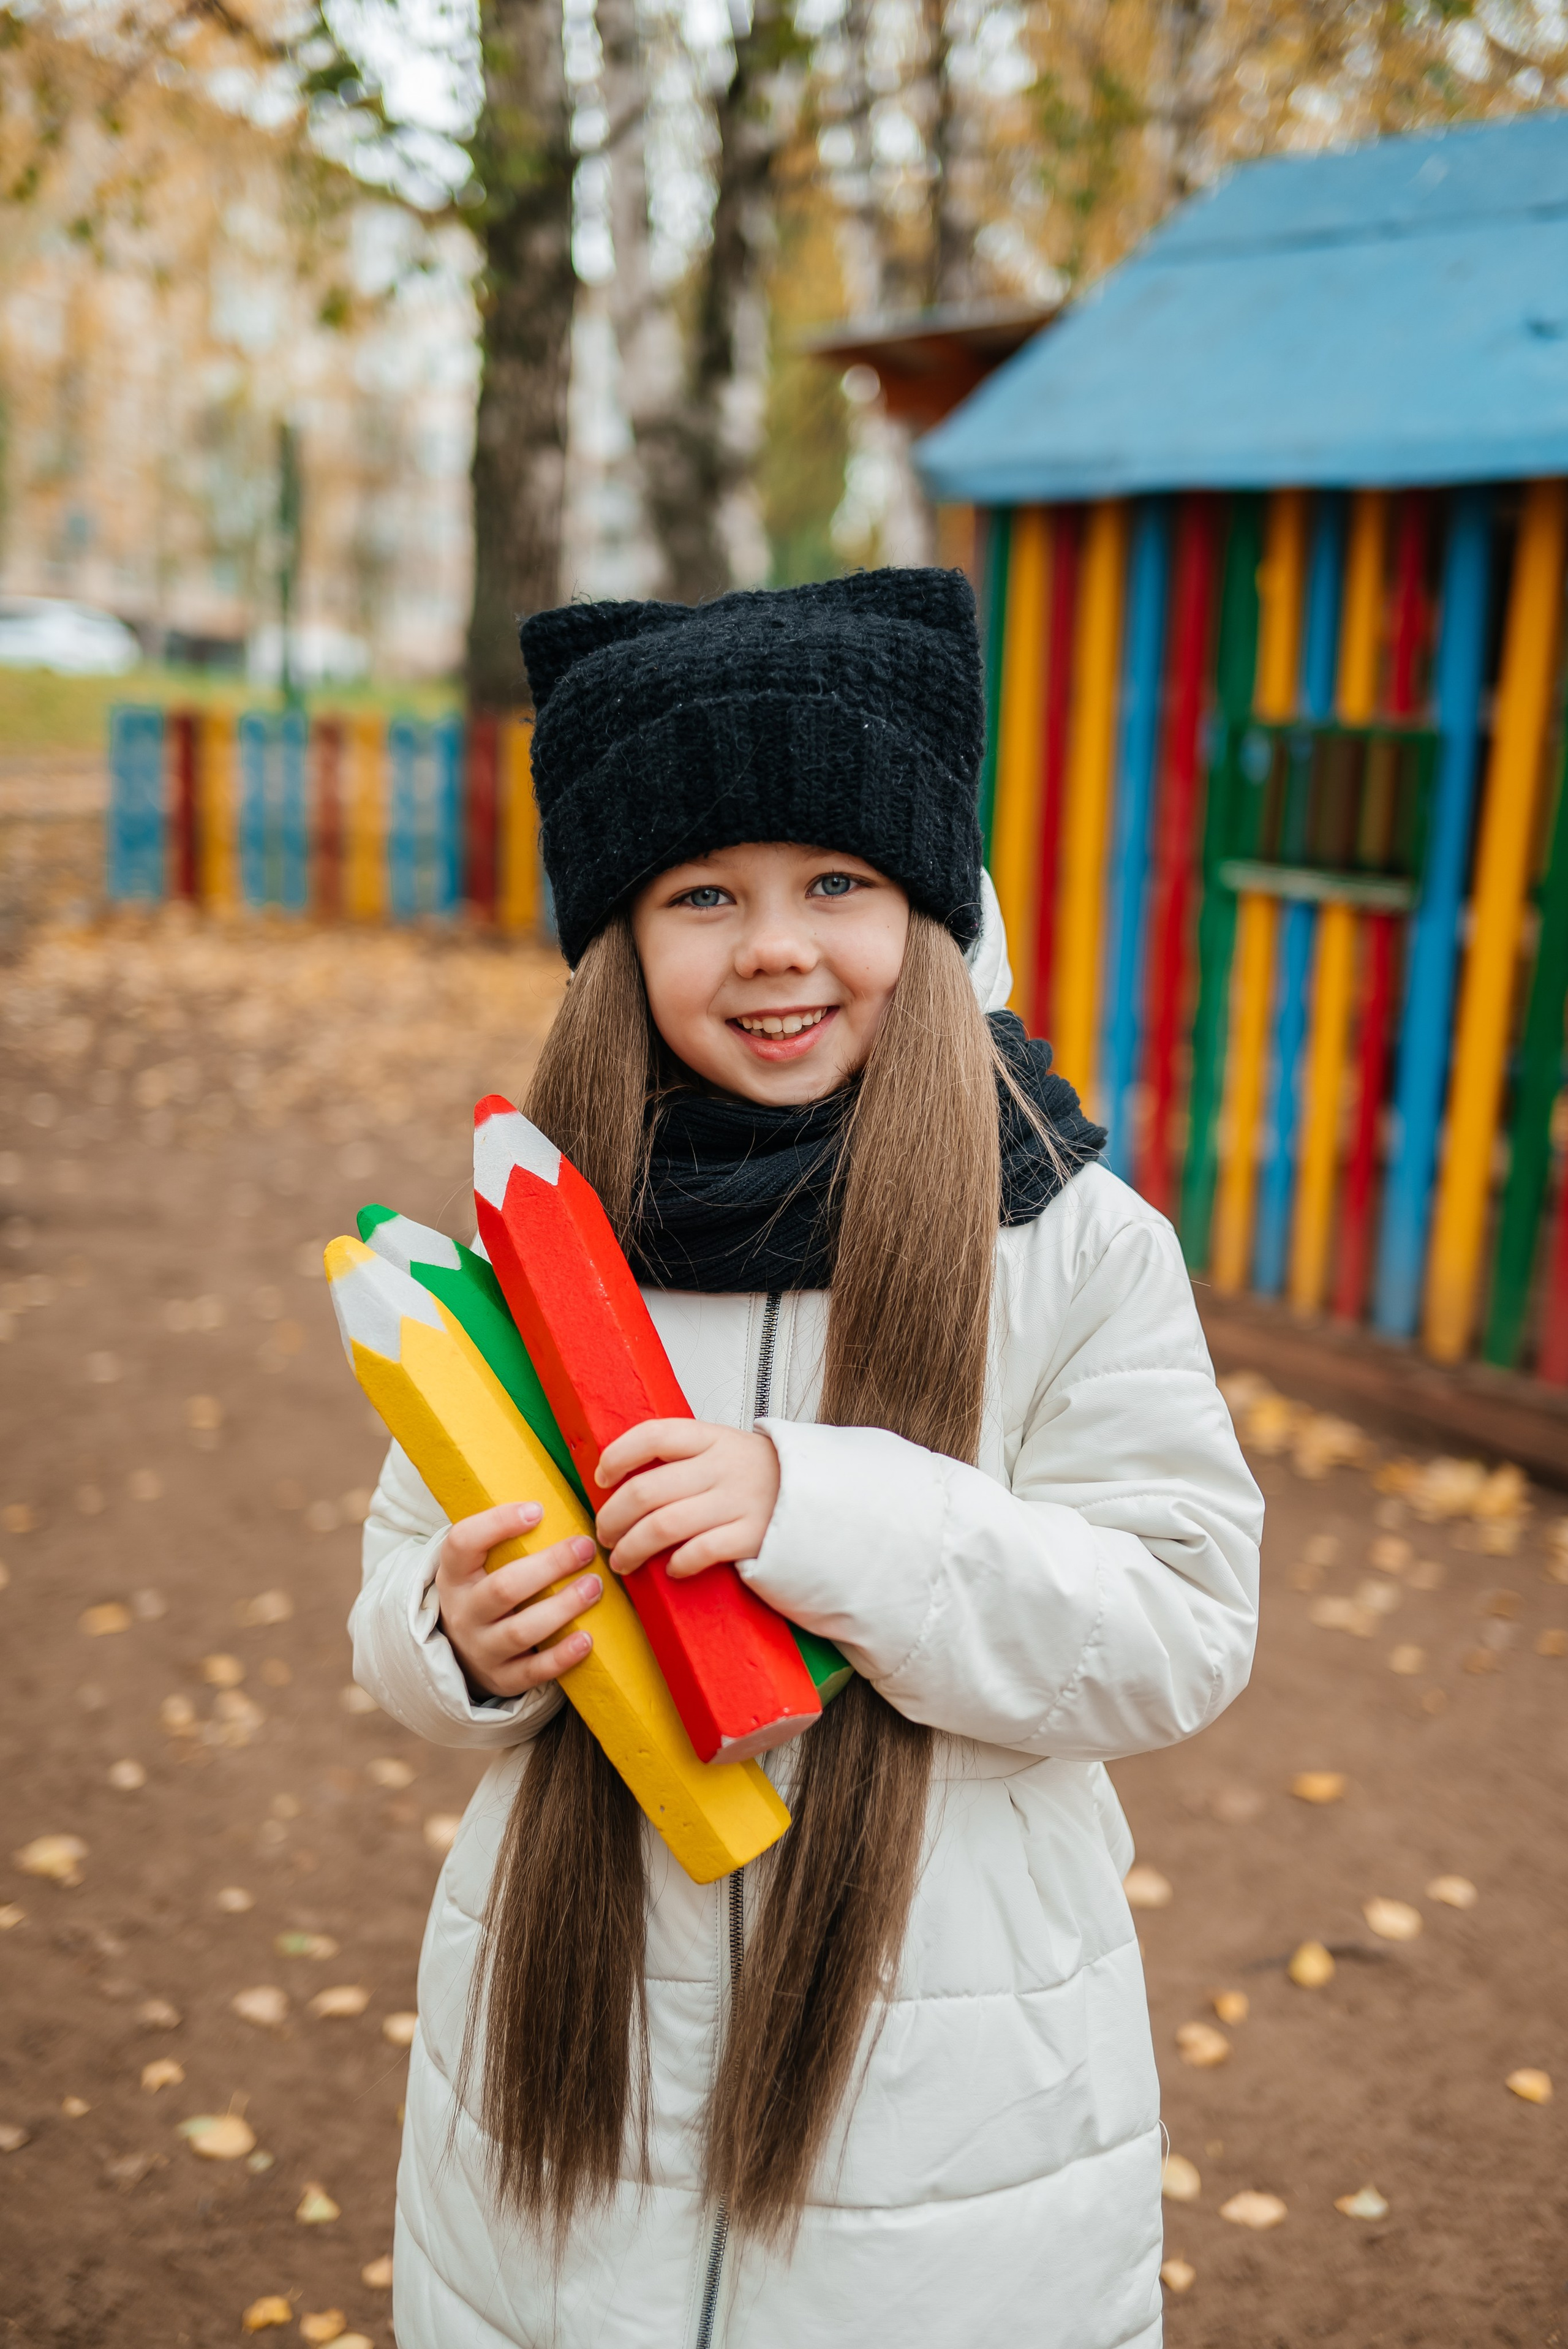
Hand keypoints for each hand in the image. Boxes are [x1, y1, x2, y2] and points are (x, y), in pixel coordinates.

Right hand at [435, 1501, 602, 1699]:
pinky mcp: (503, 1678)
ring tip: (595, 1586)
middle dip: (549, 1566)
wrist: (462, 1652)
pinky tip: (587, 1639)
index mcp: (454, 1573)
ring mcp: (481, 1648)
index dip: (497, 1524)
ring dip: (562, 1607)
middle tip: (586, 1547)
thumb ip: (507, 1534)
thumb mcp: (481, 1561)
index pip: (462, 1542)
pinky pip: (533, 1672)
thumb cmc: (486, 1588)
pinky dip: (561, 1657)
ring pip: (521, 1631)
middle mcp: (463, 1612)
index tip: (537, 1509)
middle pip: (503, 1588)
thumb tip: (566, 1486)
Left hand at [593, 1420, 780, 1580]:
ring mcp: (737, 1502)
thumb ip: (685, 1455)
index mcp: (712, 1439)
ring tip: (621, 1561)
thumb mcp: (728, 1448)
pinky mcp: (751, 1537)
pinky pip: (699, 1552)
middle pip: (646, 1491)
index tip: (601, 1478)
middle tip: (603, 1534)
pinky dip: (677, 1564)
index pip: (653, 1435)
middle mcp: (722, 1467)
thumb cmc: (765, 1477)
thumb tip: (625, 1475)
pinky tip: (671, 1569)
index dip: (617, 1456)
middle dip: (612, 1517)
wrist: (826, 1497)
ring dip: (631, 1548)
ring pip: (662, 1526)